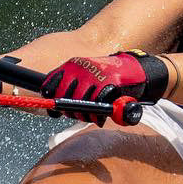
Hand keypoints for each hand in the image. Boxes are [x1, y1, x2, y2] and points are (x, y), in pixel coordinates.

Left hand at [40, 50, 170, 123]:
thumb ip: (68, 90)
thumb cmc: (105, 77)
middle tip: (79, 116)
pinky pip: (97, 105)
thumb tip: (51, 111)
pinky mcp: (108, 83)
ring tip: (92, 116)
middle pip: (64, 98)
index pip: (49, 85)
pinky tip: (101, 118)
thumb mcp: (83, 77)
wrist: (133, 69)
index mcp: (71, 66)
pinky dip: (98, 116)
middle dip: (71, 112)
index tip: (56, 109)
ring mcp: (94, 76)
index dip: (51, 100)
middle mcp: (80, 69)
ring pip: (80, 104)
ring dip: (85, 116)